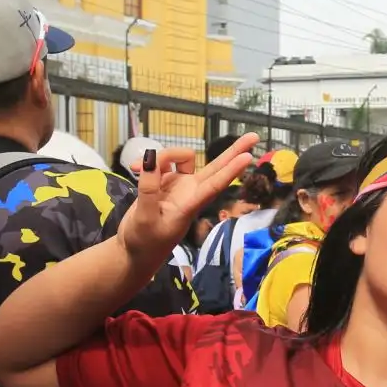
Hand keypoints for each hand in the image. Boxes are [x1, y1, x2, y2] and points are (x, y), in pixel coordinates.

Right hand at [119, 135, 257, 273]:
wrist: (134, 251)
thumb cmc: (144, 242)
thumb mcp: (143, 218)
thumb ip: (148, 189)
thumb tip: (151, 159)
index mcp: (189, 205)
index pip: (214, 185)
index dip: (231, 170)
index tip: (248, 156)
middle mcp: (189, 192)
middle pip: (216, 167)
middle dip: (234, 151)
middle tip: (253, 136)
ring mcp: (179, 186)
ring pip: (182, 158)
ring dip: (164, 155)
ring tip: (135, 168)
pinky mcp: (165, 182)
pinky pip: (162, 163)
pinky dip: (149, 162)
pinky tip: (133, 168)